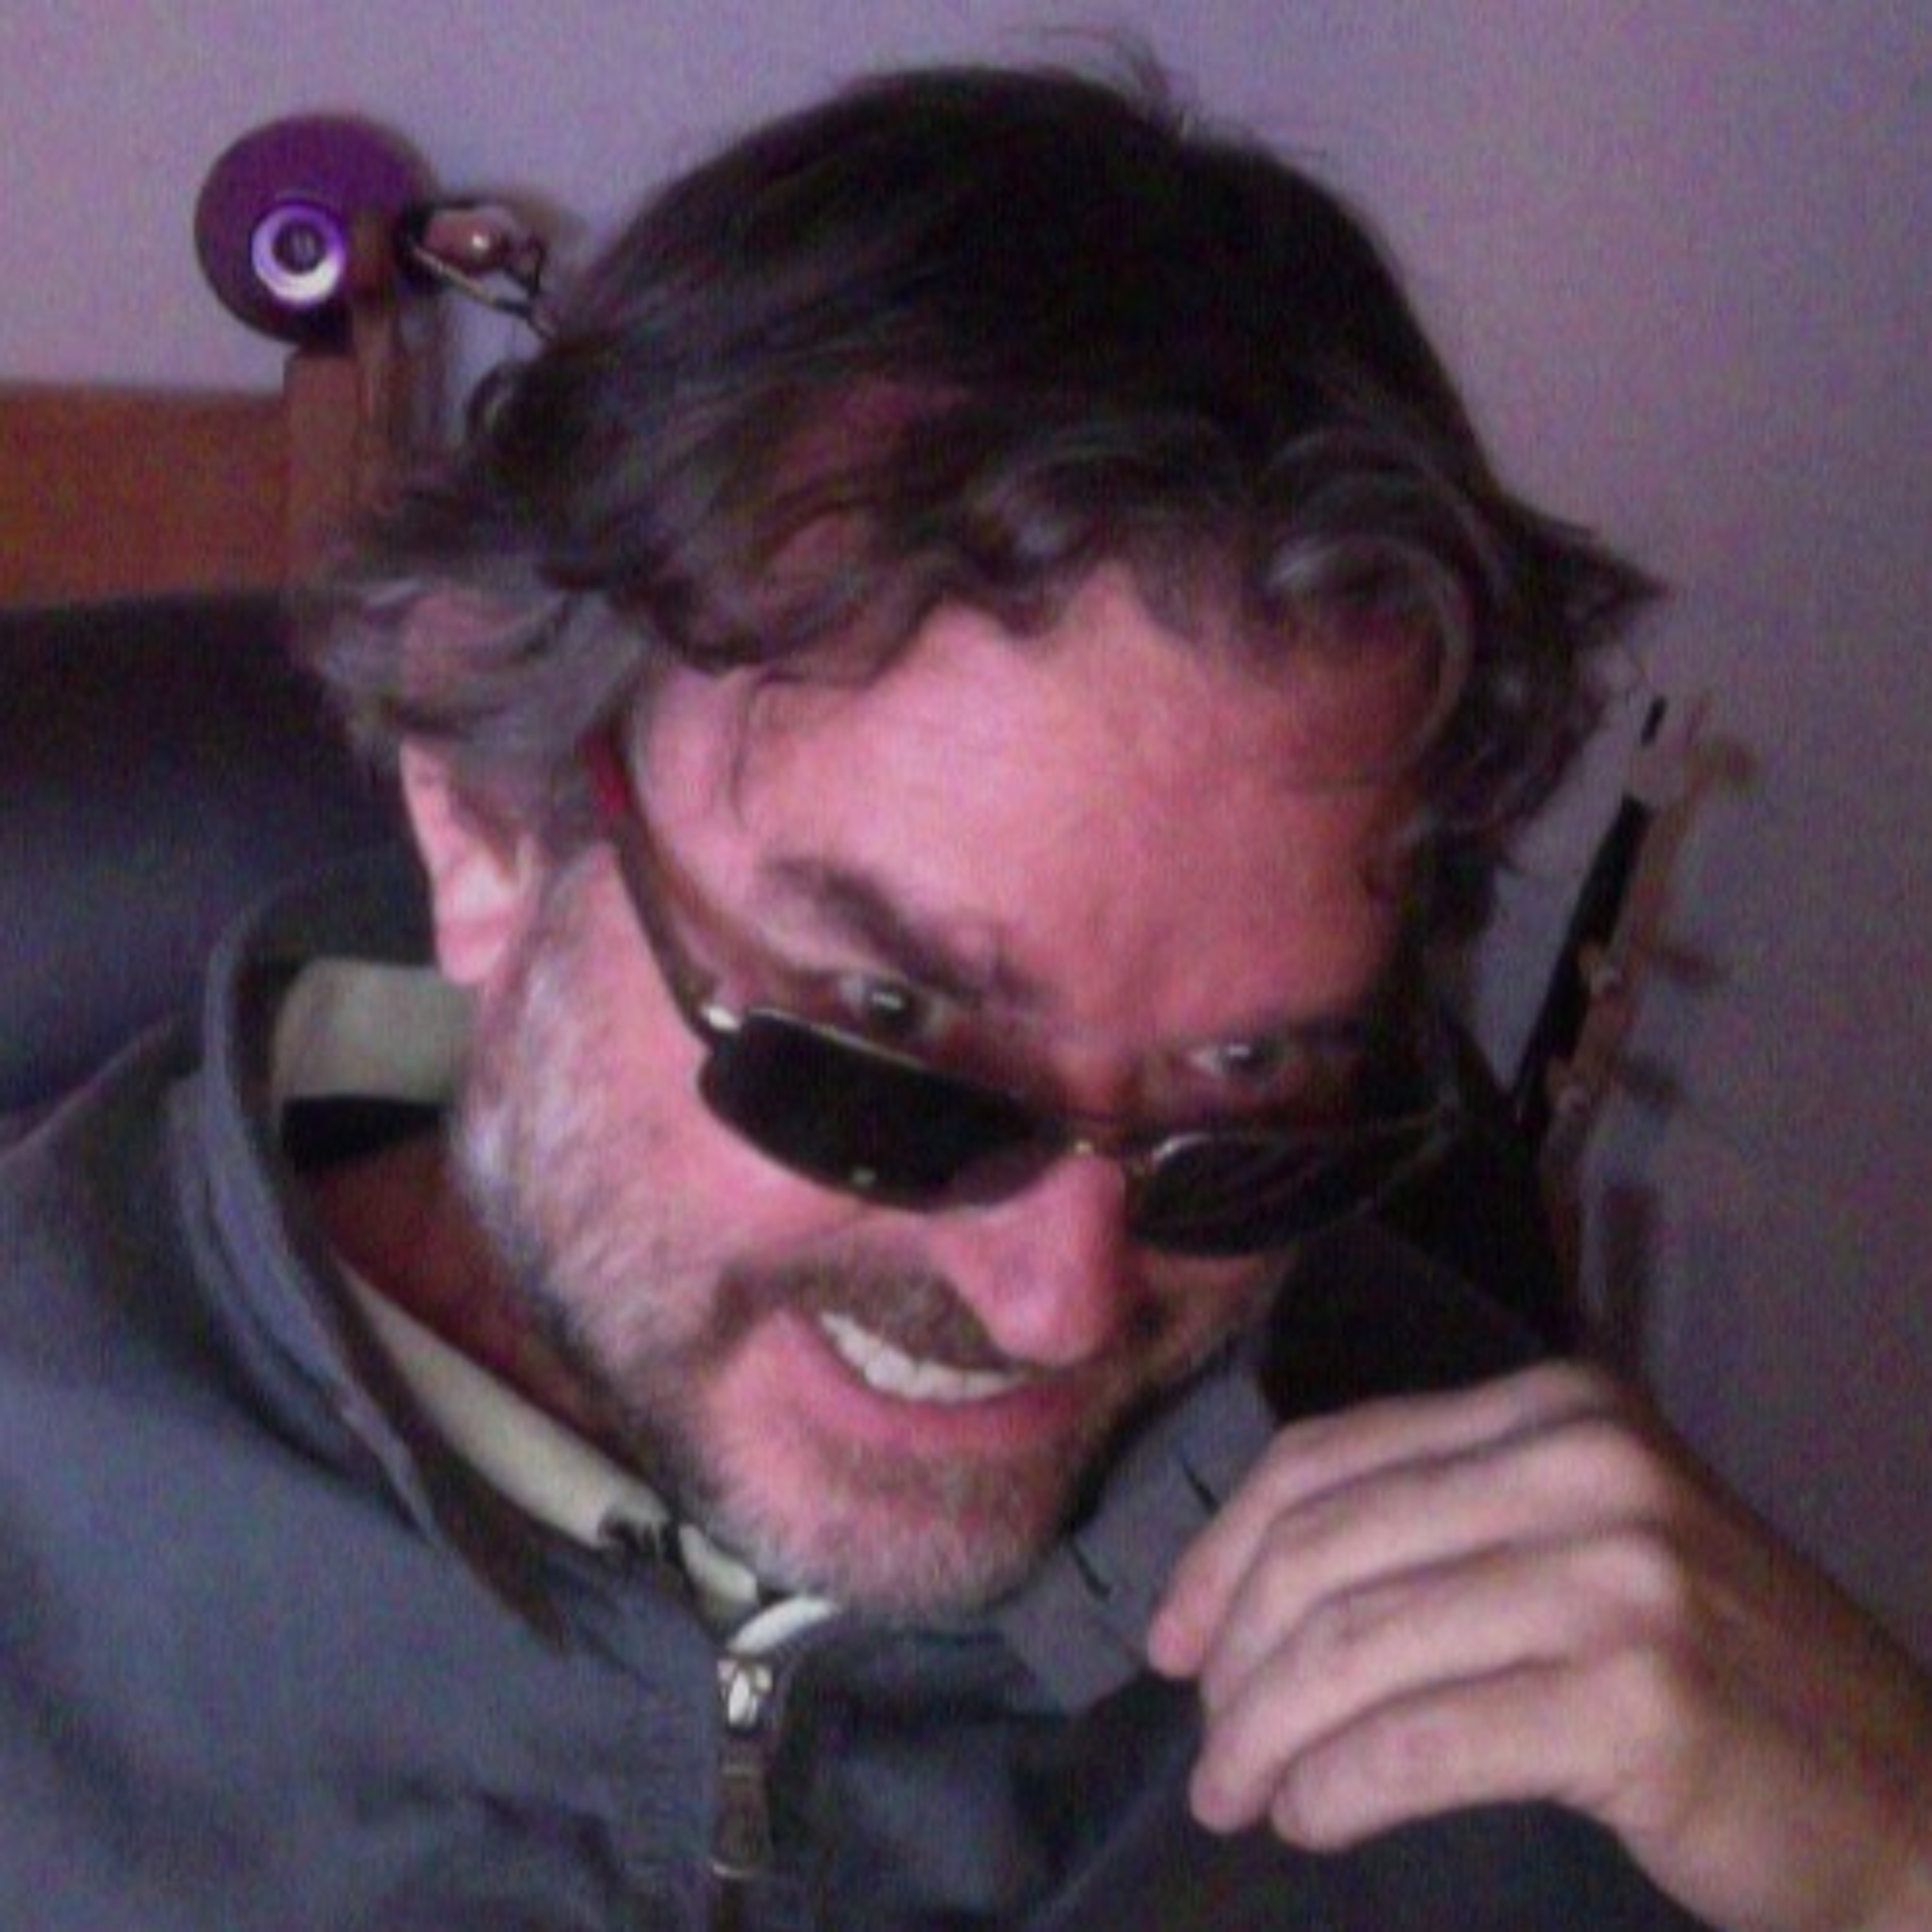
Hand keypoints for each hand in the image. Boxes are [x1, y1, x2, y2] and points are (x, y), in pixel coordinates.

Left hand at [1146, 1362, 1931, 1931]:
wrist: (1908, 1800)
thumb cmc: (1722, 1678)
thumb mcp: (1579, 1550)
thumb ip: (1439, 1533)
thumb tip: (1242, 1591)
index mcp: (1554, 1410)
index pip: (1325, 1458)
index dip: (1220, 1551)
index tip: (1169, 1641)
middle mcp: (1582, 1465)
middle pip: (1323, 1550)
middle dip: (1231, 1657)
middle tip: (1208, 1747)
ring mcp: (1617, 1577)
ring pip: (1355, 1647)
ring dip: (1264, 1735)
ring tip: (1238, 1797)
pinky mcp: (1636, 1699)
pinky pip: (1420, 1742)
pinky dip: (1338, 1787)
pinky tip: (1312, 1818)